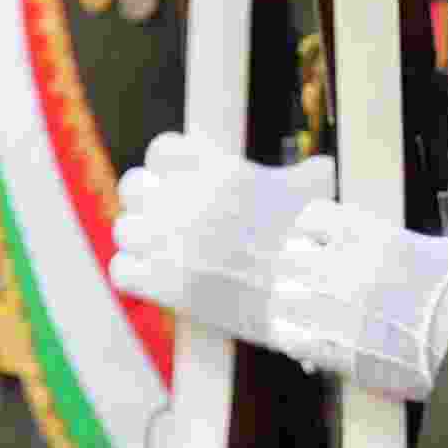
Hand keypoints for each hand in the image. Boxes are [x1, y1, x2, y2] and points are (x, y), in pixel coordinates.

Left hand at [107, 134, 336, 344]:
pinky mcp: (161, 283)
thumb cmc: (311, 243)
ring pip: (125, 229)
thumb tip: (325, 167)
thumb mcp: (310, 194)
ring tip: (157, 252)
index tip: (171, 181)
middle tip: (160, 218)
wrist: (304, 297)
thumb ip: (308, 175)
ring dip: (139, 240)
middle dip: (144, 201)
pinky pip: (122, 269)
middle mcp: (185, 200)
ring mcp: (169, 242)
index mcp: (215, 170)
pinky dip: (133, 274)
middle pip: (132, 186)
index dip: (164, 167)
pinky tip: (151, 279)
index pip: (161, 151)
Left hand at [264, 204, 447, 403]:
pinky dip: (297, 341)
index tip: (323, 238)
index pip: (313, 216)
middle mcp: (346, 270)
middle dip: (299, 265)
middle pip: (289, 257)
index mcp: (374, 236)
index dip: (316, 226)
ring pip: (283, 299)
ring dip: (293, 304)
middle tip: (314, 277)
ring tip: (308, 311)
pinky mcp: (341, 354)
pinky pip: (292, 341)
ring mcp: (338, 313)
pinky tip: (311, 344)